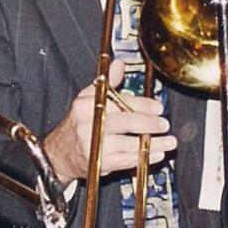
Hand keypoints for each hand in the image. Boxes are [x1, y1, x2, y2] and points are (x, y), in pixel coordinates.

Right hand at [43, 59, 176, 182]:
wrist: (60, 152)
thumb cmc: (77, 123)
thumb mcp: (86, 98)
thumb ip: (106, 83)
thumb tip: (119, 64)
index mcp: (85, 105)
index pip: (117, 102)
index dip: (141, 105)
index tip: (158, 107)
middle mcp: (87, 125)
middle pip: (123, 123)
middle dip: (148, 124)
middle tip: (164, 125)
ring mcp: (92, 145)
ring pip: (127, 144)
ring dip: (150, 144)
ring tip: (167, 142)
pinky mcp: (97, 163)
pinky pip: (124, 161)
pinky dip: (141, 159)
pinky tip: (154, 154)